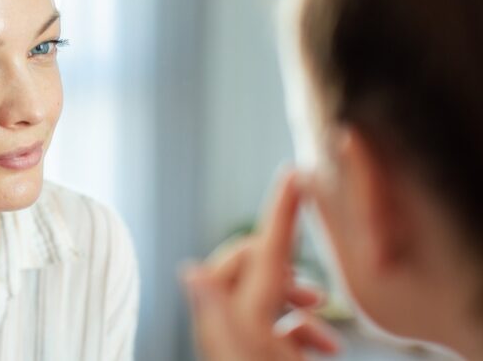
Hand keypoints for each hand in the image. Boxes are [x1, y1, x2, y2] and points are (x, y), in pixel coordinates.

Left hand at [181, 171, 339, 360]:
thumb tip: (190, 271)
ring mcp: (244, 340)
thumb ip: (222, 312)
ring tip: (323, 307)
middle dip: (287, 264)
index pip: (255, 251)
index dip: (279, 213)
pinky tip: (325, 344)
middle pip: (255, 266)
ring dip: (299, 296)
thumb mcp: (245, 351)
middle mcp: (229, 325)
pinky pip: (279, 326)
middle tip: (314, 284)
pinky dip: (305, 327)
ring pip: (269, 294)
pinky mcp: (260, 354)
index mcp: (228, 318)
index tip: (294, 174)